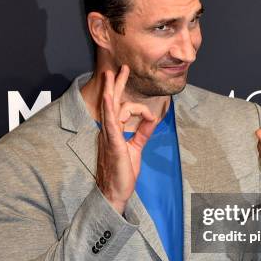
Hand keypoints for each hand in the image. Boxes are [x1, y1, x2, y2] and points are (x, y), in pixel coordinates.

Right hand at [96, 65, 158, 213]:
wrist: (116, 192)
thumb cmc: (123, 172)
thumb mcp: (136, 148)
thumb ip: (142, 132)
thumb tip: (151, 118)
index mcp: (114, 131)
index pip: (121, 109)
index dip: (138, 107)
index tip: (152, 117)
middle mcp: (109, 131)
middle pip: (112, 102)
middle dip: (117, 84)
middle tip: (120, 68)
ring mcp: (109, 136)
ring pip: (110, 108)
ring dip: (112, 90)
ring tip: (111, 74)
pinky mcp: (112, 143)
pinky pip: (110, 123)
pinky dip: (109, 109)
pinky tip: (108, 97)